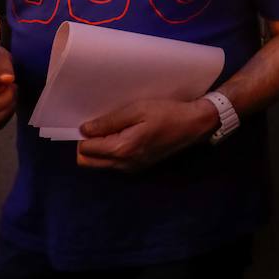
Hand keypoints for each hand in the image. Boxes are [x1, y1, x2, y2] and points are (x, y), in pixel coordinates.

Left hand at [76, 98, 217, 170]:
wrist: (194, 125)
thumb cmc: (167, 112)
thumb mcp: (137, 109)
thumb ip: (109, 121)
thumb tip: (84, 130)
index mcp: (121, 149)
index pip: (85, 149)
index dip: (85, 134)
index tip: (95, 120)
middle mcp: (123, 164)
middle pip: (87, 162)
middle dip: (87, 145)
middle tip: (102, 126)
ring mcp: (132, 168)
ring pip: (99, 164)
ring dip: (100, 149)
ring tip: (115, 129)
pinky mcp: (139, 167)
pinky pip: (113, 163)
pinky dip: (112, 152)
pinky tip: (125, 136)